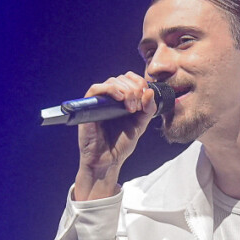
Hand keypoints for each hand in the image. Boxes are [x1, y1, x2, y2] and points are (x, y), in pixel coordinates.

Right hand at [74, 72, 156, 200]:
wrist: (107, 161)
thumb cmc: (120, 145)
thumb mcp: (140, 125)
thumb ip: (148, 109)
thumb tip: (150, 91)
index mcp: (122, 100)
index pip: (130, 79)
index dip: (140, 83)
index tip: (146, 96)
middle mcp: (110, 98)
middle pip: (122, 78)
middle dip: (134, 89)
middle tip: (137, 107)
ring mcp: (99, 101)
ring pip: (112, 81)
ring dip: (126, 90)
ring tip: (130, 108)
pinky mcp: (88, 106)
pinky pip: (95, 89)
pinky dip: (109, 89)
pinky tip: (119, 98)